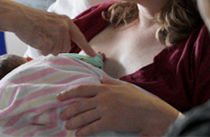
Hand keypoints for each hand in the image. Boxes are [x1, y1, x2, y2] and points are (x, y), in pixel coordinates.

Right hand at [14, 9, 95, 56]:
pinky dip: (41, 49)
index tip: (93, 54)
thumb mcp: (52, 21)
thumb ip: (61, 30)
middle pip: (65, 48)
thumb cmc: (33, 20)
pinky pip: (47, 53)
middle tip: (44, 36)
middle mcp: (63, 27)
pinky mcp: (48, 42)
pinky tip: (36, 40)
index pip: (79, 36)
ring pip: (56, 51)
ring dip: (48, 48)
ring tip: (39, 36)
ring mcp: (56, 35)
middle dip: (56, 47)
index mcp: (65, 21)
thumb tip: (66, 45)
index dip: (86, 46)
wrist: (19, 17)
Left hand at [57, 76, 178, 136]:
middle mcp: (103, 98)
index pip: (82, 89)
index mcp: (105, 88)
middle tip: (61, 115)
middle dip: (68, 110)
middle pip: (80, 104)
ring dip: (74, 122)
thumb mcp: (123, 86)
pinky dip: (84, 131)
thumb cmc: (138, 99)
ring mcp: (106, 110)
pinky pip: (93, 127)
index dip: (69, 93)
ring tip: (67, 125)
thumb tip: (101, 78)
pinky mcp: (110, 122)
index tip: (59, 97)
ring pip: (84, 116)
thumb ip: (110, 82)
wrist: (149, 112)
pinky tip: (78, 134)